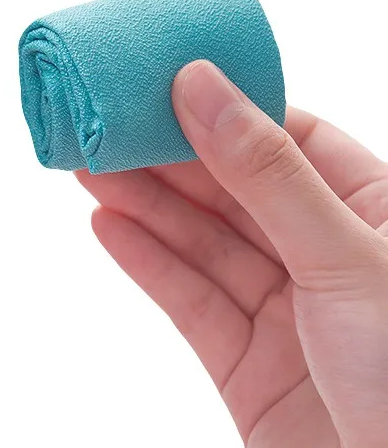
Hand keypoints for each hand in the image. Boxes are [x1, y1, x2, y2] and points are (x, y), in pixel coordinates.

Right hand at [79, 60, 387, 447]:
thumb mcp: (342, 258)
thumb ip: (266, 172)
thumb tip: (202, 86)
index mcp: (375, 212)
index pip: (287, 137)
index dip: (221, 108)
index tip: (160, 83)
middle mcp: (327, 256)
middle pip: (232, 189)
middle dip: (166, 158)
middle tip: (104, 127)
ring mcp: (286, 313)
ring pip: (203, 243)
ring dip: (143, 204)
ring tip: (88, 169)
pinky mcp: (248, 364)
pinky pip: (189, 302)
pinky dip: (146, 263)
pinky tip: (107, 226)